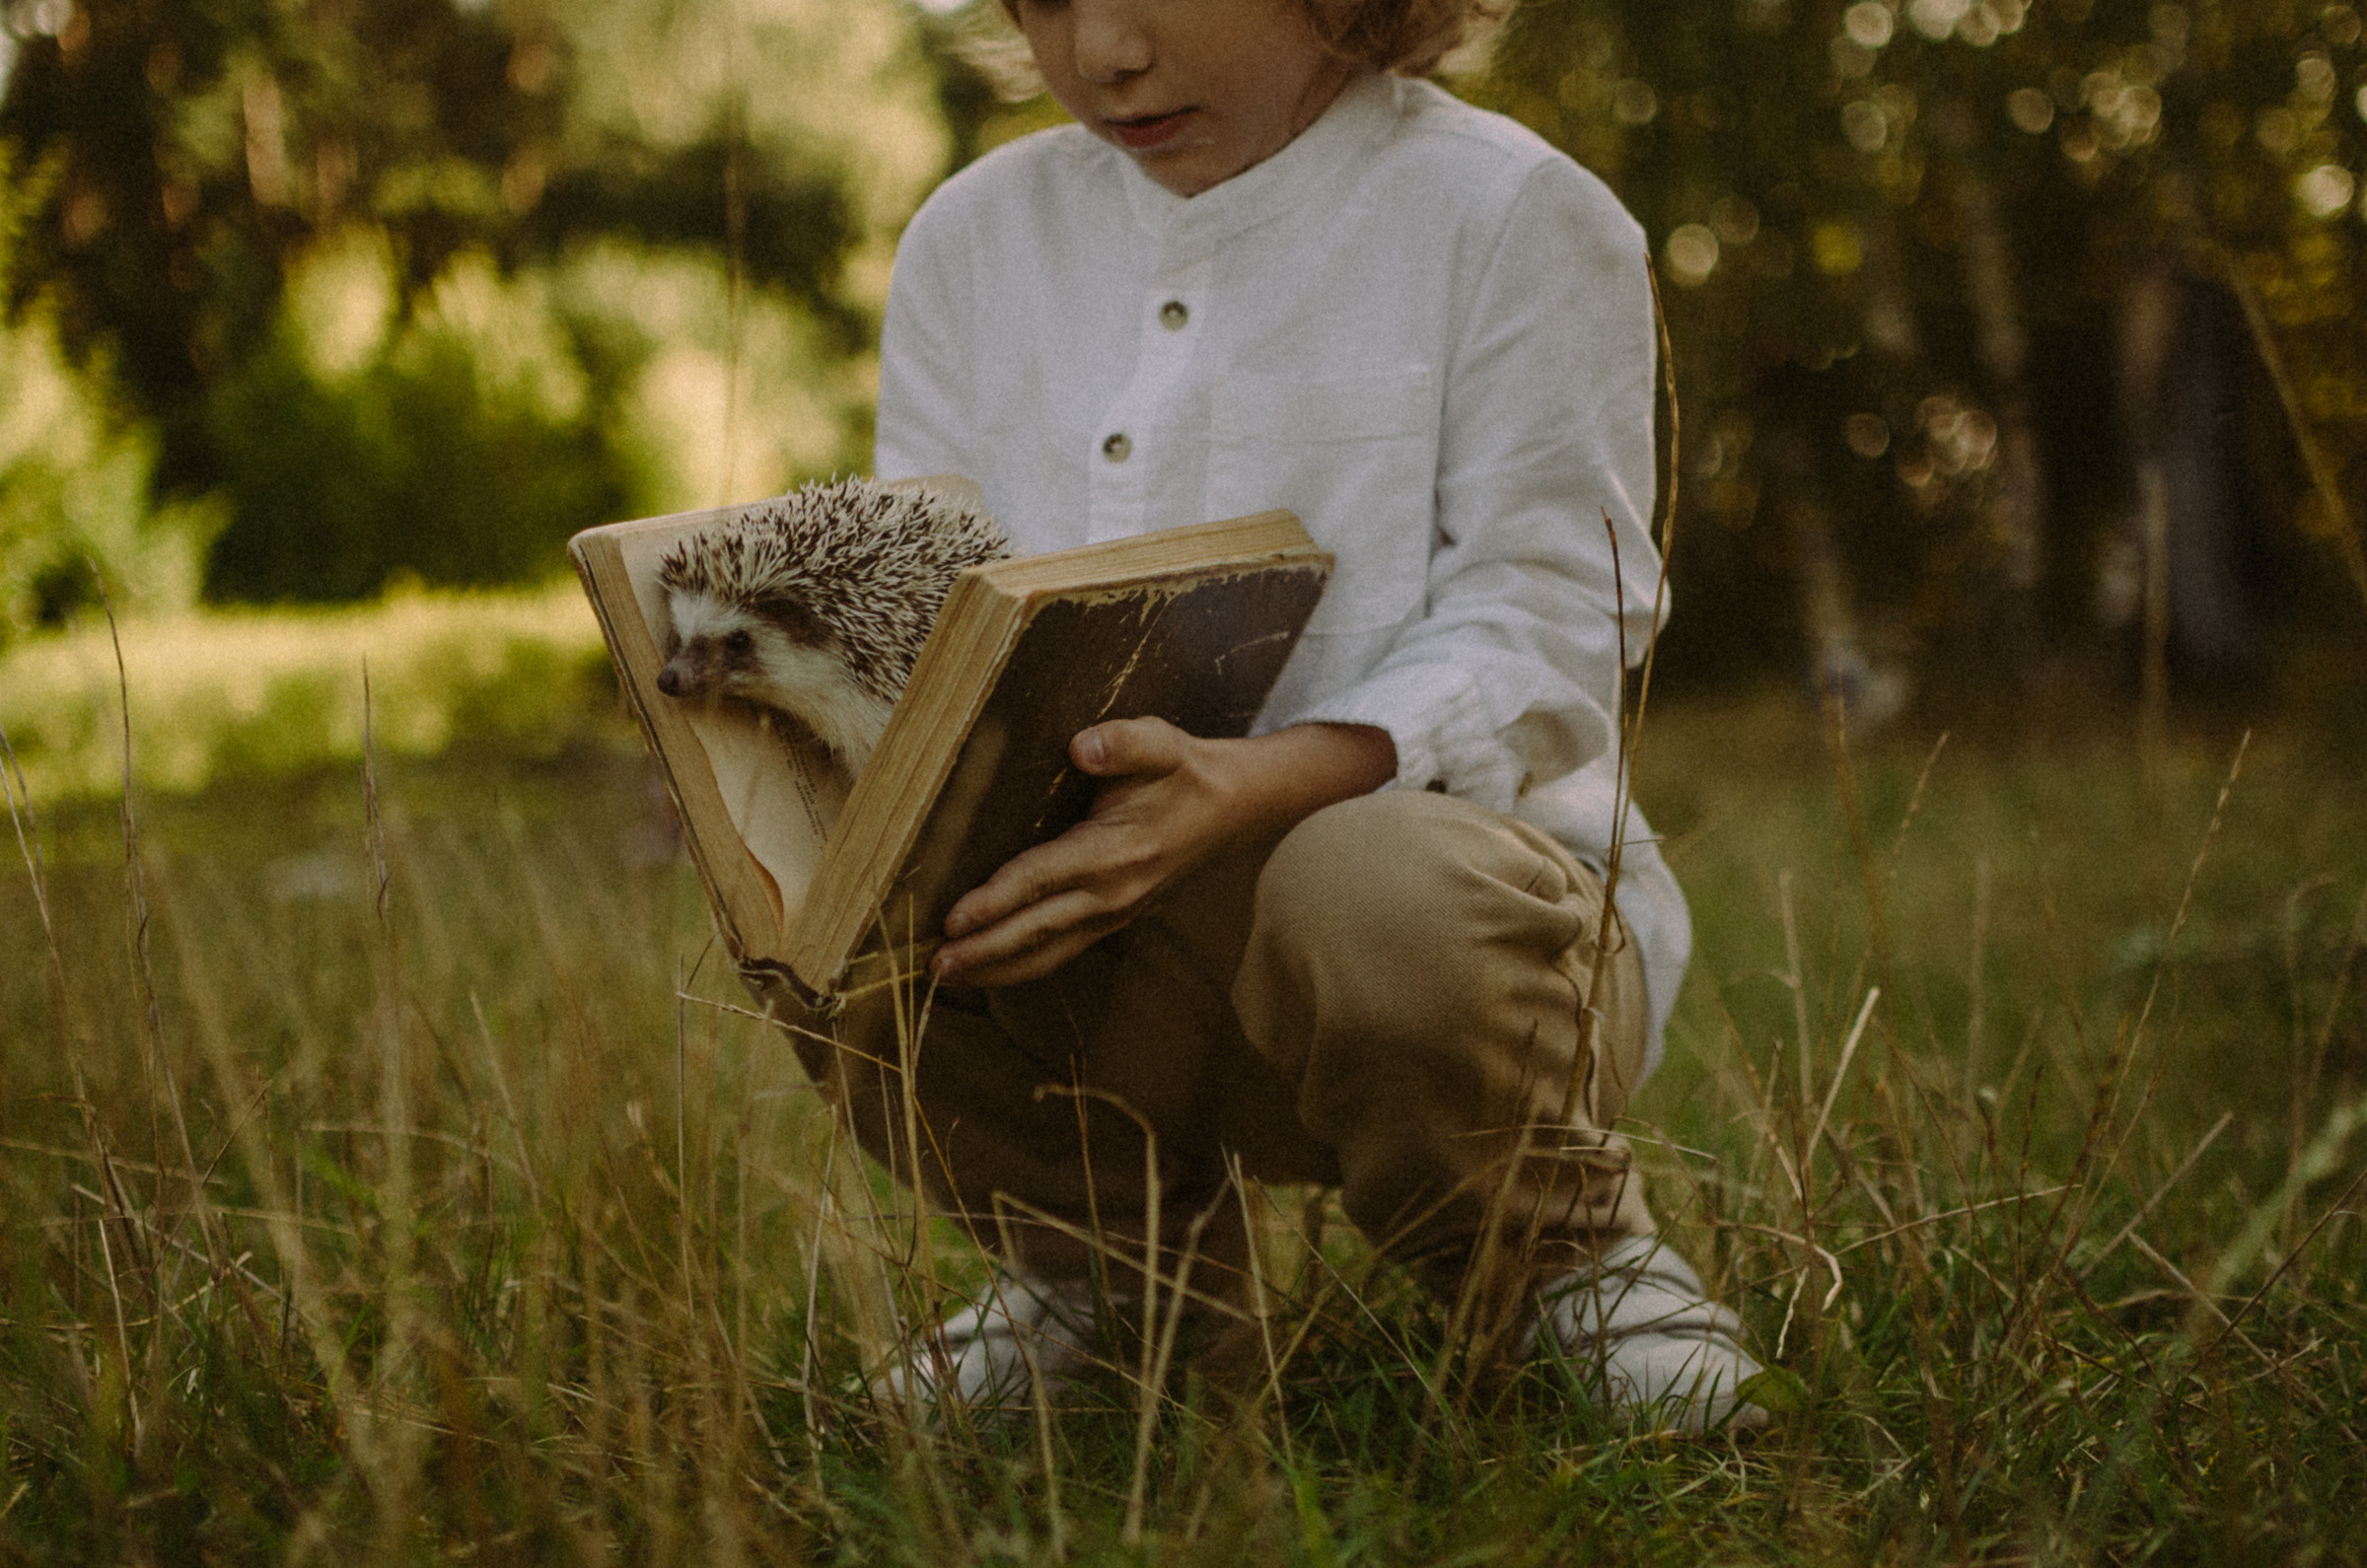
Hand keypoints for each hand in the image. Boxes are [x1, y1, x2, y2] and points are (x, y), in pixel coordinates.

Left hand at [931, 718, 1394, 987]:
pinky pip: (1062, 950)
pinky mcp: (1113, 920)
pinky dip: (1023, 964)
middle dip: (984, 950)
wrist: (1237, 809)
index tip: (953, 918)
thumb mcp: (1162, 743)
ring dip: (997, 967)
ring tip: (947, 977)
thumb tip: (1081, 745)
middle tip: (935, 966)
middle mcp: (1113, 893)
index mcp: (1116, 851)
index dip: (996, 900)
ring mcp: (1115, 913)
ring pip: (1048, 952)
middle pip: (1037, 929)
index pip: (1043, 879)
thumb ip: (1123, 742)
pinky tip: (991, 969)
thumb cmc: (1187, 771)